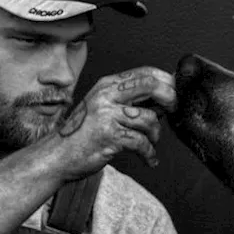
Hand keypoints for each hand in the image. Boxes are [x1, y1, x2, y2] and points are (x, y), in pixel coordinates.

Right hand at [52, 67, 175, 178]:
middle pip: (150, 85)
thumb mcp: (102, 108)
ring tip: (151, 142)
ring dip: (156, 133)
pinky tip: (149, 160)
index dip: (165, 80)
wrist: (56, 155)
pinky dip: (149, 154)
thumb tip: (162, 99)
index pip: (144, 73)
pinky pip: (141, 143)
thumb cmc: (81, 134)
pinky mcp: (109, 136)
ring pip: (149, 118)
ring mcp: (107, 115)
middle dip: (169, 97)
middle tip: (174, 110)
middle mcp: (106, 96)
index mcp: (106, 85)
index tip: (177, 91)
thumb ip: (128, 101)